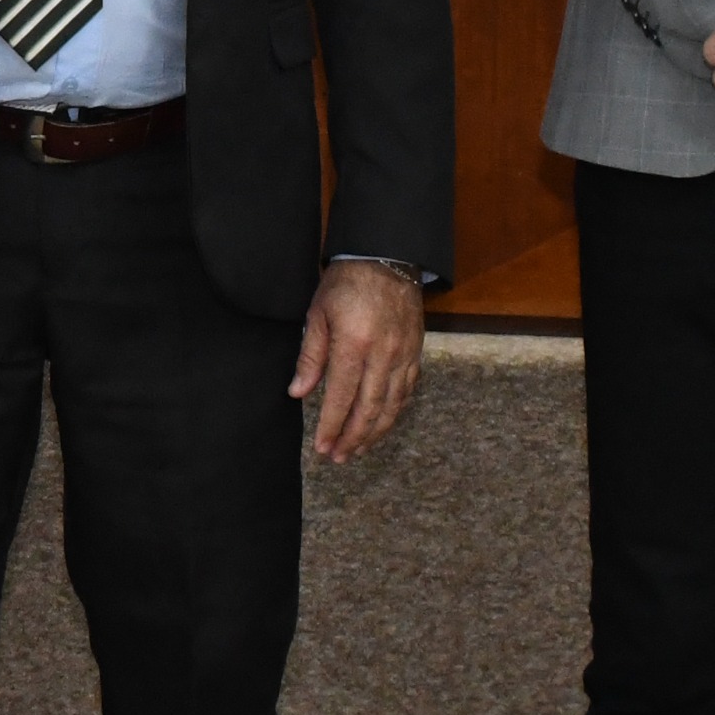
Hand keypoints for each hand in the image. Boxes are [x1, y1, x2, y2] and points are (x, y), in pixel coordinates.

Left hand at [291, 259, 422, 462]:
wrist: (387, 257)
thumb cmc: (346, 283)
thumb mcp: (318, 313)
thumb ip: (310, 356)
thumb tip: (297, 393)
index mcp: (354, 344)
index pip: (342, 396)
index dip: (331, 425)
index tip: (321, 447)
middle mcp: (383, 354)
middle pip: (370, 409)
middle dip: (353, 438)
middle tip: (338, 457)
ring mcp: (404, 355)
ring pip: (392, 405)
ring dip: (374, 433)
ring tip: (357, 450)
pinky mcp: (416, 352)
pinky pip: (407, 391)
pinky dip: (394, 413)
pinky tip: (380, 424)